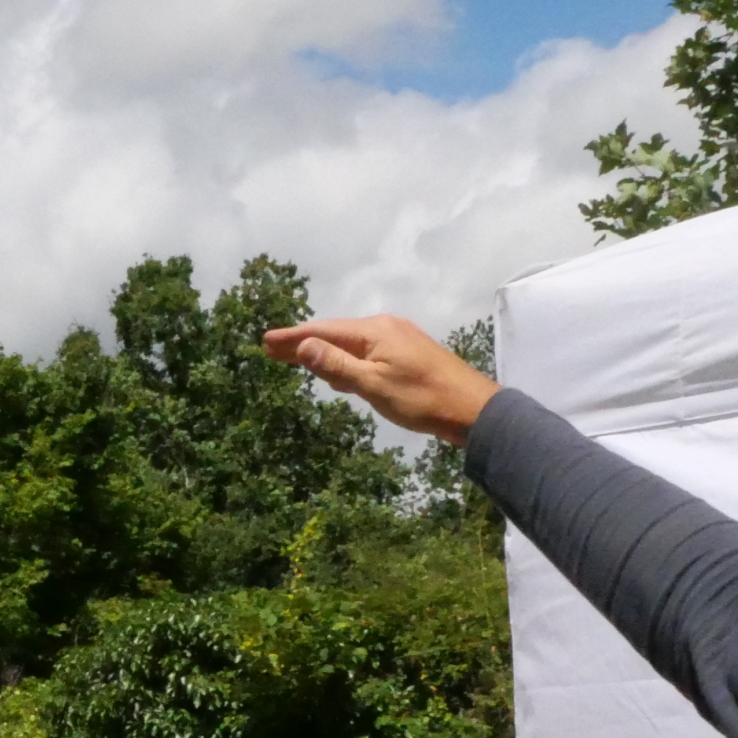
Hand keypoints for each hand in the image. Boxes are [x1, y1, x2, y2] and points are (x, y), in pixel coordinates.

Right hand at [261, 315, 498, 446]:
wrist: (471, 409)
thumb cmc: (421, 399)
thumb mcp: (373, 384)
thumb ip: (336, 365)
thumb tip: (303, 345)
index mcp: (375, 331)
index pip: (324, 331)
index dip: (293, 337)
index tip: (266, 340)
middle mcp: (385, 328)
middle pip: (335, 334)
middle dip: (303, 342)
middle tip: (270, 348)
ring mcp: (398, 340)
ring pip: (351, 345)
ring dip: (323, 352)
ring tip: (295, 359)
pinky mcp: (407, 355)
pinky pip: (366, 353)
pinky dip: (345, 361)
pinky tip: (337, 373)